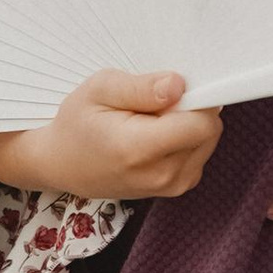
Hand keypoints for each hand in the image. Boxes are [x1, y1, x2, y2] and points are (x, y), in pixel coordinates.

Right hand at [0, 69, 221, 202]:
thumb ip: (141, 87)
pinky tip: (155, 136)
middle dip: (190, 109)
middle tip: (153, 105)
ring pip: (208, 140)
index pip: (202, 121)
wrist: (63, 164)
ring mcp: (171, 186)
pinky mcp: (177, 187)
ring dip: (188, 124)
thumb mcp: (99, 89)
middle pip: (209, 129)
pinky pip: (200, 151)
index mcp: (139, 149)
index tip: (169, 90)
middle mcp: (161, 175)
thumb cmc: (77, 123)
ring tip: (149, 122)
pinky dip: (185, 139)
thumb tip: (179, 85)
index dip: (194, 97)